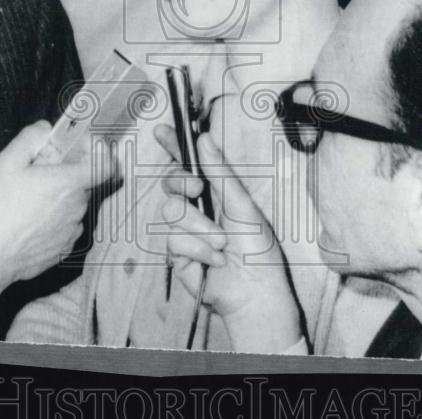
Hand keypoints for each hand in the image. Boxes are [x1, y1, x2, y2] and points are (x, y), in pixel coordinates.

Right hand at [0, 121, 92, 332]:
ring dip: (59, 200)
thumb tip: (44, 129)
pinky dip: (54, 222)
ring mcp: (73, 230)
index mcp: (70, 184)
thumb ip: (29, 138)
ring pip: (74, 206)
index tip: (84, 150)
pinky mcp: (65, 249)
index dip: (100, 154)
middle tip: (41, 176)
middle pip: (84, 184)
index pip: (107, 165)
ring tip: (30, 203)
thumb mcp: (6, 162)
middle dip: (67, 176)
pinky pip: (66, 227)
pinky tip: (30, 223)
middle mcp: (78, 207)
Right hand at [156, 125, 302, 352]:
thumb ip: (220, 172)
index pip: (189, 164)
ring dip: (201, 228)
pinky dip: (198, 249)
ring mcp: (184, 231)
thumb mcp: (242, 205)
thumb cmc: (258, 250)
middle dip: (182, 183)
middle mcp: (196, 208)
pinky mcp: (176, 254)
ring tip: (222, 243)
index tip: (162, 130)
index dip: (174, 146)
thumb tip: (204, 138)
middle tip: (199, 190)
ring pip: (171, 211)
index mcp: (214, 192)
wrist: (255, 291)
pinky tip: (214, 259)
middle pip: (171, 183)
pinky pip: (173, 239)